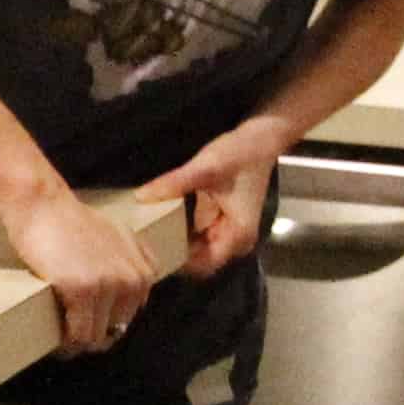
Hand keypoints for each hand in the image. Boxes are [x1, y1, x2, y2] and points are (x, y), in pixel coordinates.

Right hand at [0, 189, 157, 354]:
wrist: (43, 206)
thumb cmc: (70, 221)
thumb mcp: (118, 237)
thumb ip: (134, 262)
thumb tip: (135, 296)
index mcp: (144, 271)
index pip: (128, 317)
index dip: (104, 323)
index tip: (84, 322)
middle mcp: (133, 280)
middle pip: (115, 330)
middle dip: (91, 335)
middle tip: (69, 332)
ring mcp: (109, 286)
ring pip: (96, 338)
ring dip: (77, 343)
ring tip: (61, 340)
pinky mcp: (83, 291)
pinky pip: (78, 335)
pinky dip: (66, 343)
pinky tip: (56, 339)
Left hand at [135, 126, 290, 279]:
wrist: (261, 138)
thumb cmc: (242, 153)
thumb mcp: (206, 167)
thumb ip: (174, 183)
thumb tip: (142, 196)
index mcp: (237, 235)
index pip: (202, 265)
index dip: (176, 262)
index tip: (150, 253)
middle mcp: (235, 241)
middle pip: (198, 261)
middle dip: (172, 253)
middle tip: (142, 244)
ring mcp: (229, 233)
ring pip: (195, 249)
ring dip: (174, 242)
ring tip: (146, 235)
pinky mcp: (221, 222)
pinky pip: (197, 235)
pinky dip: (180, 231)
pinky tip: (160, 222)